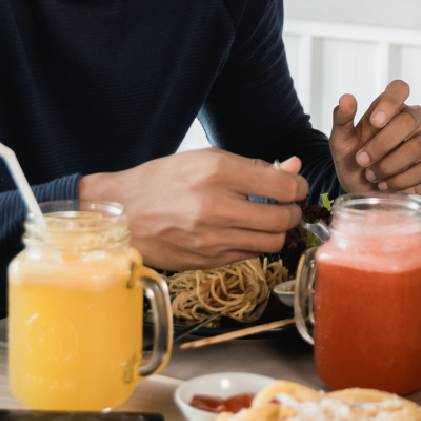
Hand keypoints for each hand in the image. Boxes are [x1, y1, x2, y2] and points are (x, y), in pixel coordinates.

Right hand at [80, 150, 305, 269]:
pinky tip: (245, 232)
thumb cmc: (163, 181)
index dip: (298, 187)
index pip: (283, 187)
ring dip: (278, 231)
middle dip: (292, 211)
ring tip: (268, 219)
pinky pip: (251, 255)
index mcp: (219, 173)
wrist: (123, 214)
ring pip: (273, 242)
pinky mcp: (208, 261)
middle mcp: (217, 207)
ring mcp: (213, 238)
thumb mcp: (206, 159)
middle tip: (285, 205)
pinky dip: (256, 244)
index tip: (294, 187)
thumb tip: (293, 168)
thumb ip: (254, 166)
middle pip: (283, 218)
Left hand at [327, 79, 420, 197]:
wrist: (367, 195)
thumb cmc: (357, 164)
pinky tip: (387, 184)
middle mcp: (415, 119)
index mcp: (391, 108)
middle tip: (362, 161)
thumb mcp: (341, 143)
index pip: (399, 89)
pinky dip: (401, 180)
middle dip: (381, 144)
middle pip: (407, 120)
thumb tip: (346, 98)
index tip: (375, 122)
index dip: (389, 102)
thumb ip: (342, 119)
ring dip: (388, 166)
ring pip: (415, 146)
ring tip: (373, 176)